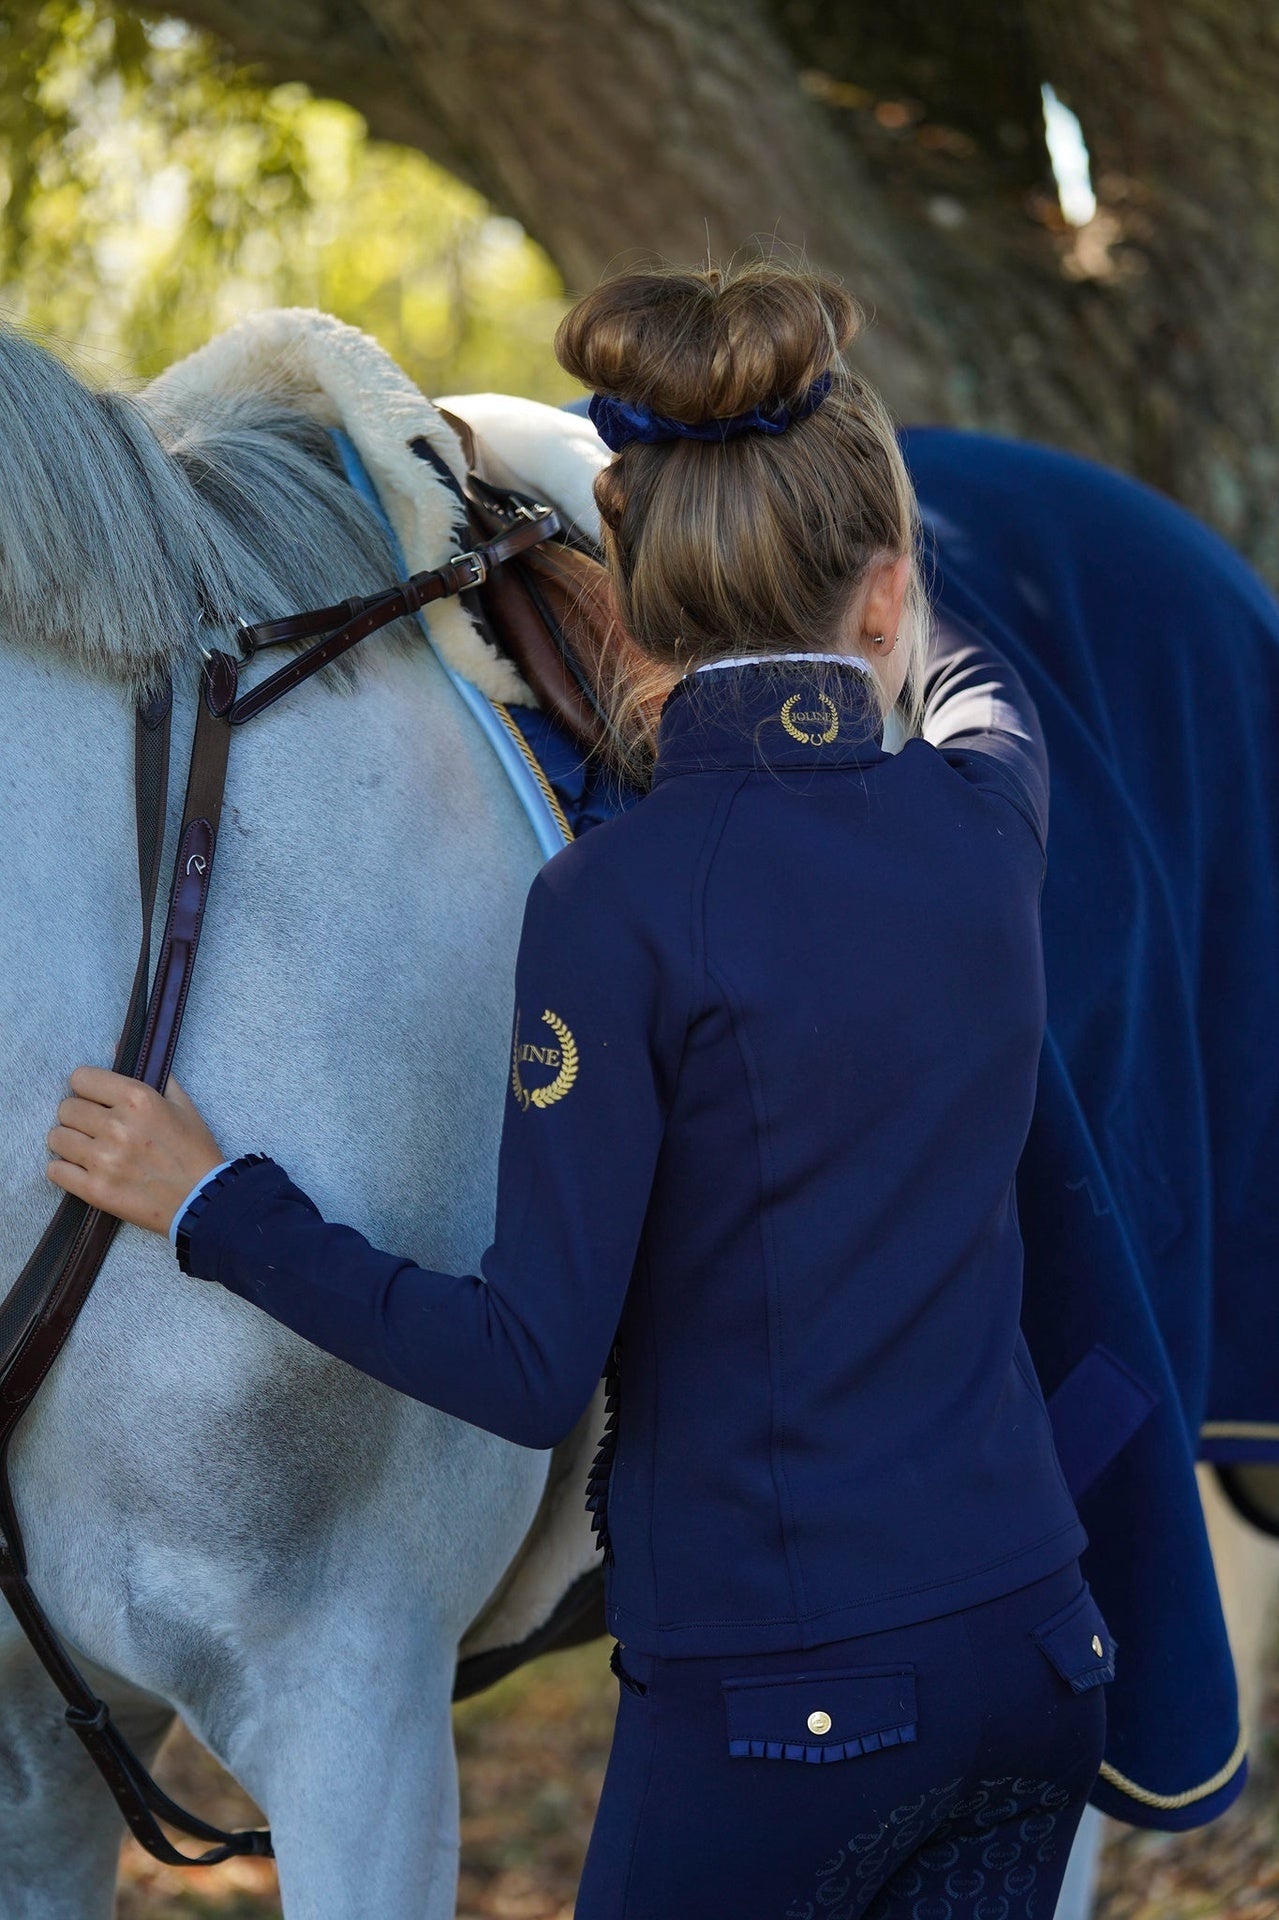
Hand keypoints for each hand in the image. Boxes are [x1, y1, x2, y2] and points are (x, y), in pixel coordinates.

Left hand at [45, 1069, 224, 1236]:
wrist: (203, 1201)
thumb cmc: (194, 1151)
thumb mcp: (181, 1104)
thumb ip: (149, 1072)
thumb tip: (114, 1047)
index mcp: (139, 1099)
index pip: (81, 1078)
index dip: (88, 1088)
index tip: (96, 1099)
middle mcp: (118, 1126)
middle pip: (66, 1108)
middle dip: (79, 1116)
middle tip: (95, 1127)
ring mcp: (104, 1160)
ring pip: (56, 1137)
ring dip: (69, 1142)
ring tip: (88, 1149)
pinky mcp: (96, 1191)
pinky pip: (54, 1171)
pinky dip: (65, 1170)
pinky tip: (82, 1170)